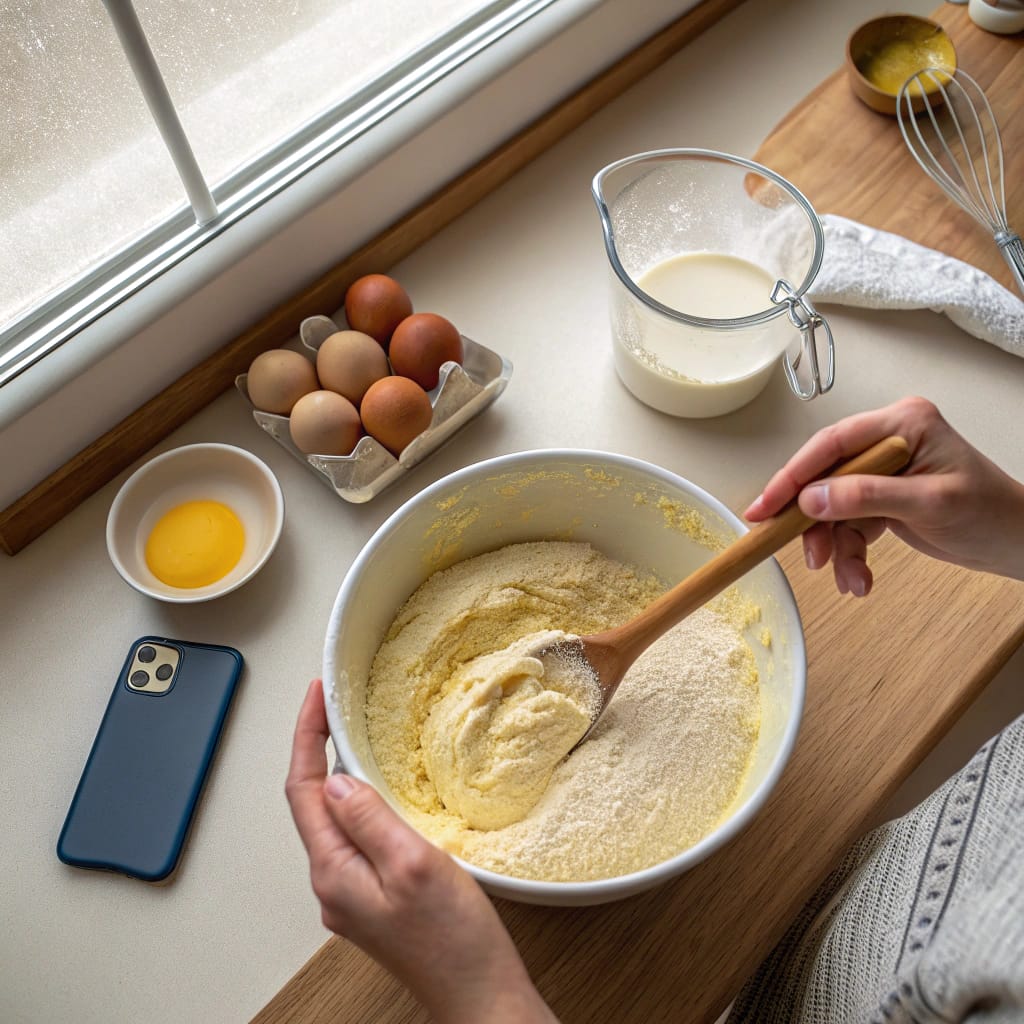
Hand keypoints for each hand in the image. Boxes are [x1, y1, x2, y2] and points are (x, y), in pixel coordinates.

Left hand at [285, 680, 556, 1023]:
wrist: (479, 994)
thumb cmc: (453, 940)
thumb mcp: (413, 864)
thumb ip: (369, 819)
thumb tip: (337, 781)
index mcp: (334, 871)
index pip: (303, 789)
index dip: (305, 735)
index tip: (317, 695)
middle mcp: (333, 884)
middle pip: (312, 803)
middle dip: (317, 749)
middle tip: (333, 704)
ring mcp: (352, 893)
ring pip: (336, 820)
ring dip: (340, 774)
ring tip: (353, 735)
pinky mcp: (374, 898)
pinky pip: (357, 838)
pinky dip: (363, 802)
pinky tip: (381, 790)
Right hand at [744, 396, 1023, 595]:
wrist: (1016, 544)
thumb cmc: (990, 514)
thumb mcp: (929, 504)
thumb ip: (868, 497)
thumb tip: (811, 499)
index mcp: (902, 424)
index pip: (833, 445)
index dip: (794, 476)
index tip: (766, 505)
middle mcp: (887, 441)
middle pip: (824, 476)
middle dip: (811, 520)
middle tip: (786, 545)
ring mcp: (883, 470)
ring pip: (832, 506)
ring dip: (833, 545)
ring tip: (845, 577)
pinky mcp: (880, 497)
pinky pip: (848, 524)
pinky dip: (849, 553)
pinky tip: (859, 576)